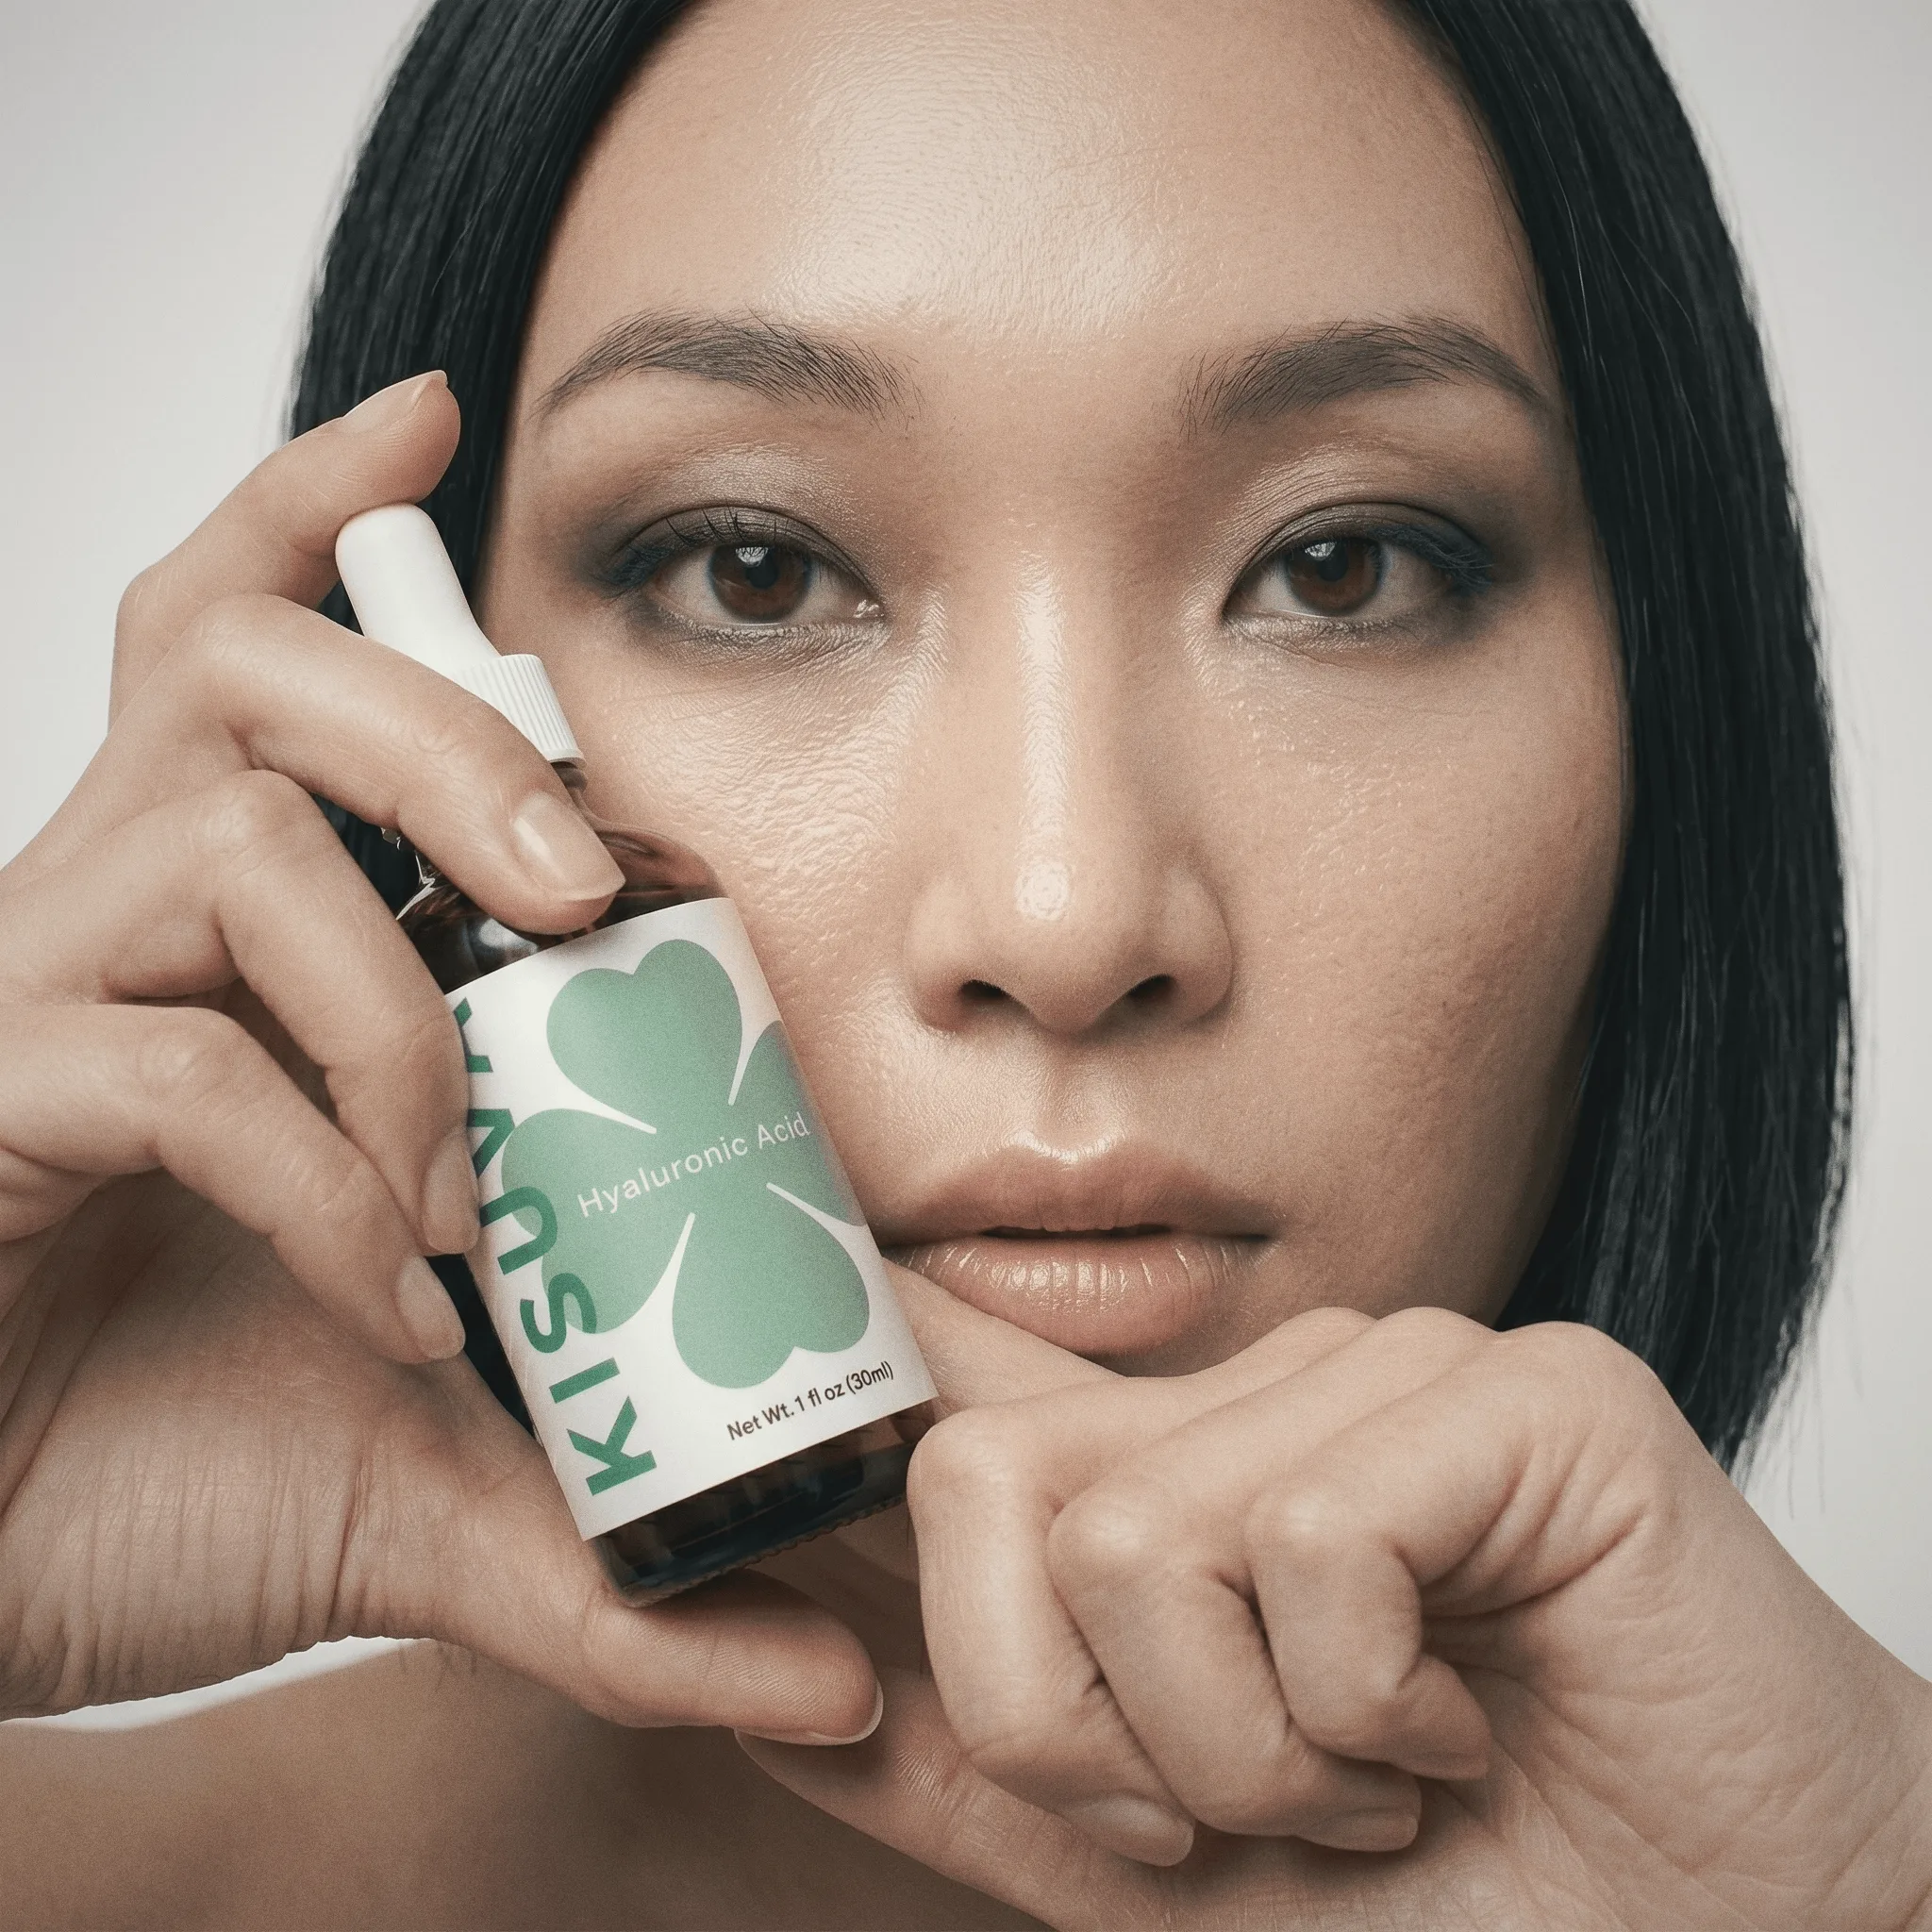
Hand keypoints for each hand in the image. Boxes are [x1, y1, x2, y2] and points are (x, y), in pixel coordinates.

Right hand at [0, 374, 878, 1743]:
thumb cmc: (192, 1462)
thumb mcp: (455, 1475)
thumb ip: (637, 1547)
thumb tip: (851, 1675)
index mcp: (238, 919)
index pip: (246, 631)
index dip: (317, 503)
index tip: (436, 412)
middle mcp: (130, 908)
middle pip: (247, 662)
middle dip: (443, 738)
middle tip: (580, 884)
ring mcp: (42, 994)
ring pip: (227, 841)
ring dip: (401, 1013)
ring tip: (475, 1193)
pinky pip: (173, 1064)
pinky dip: (319, 1175)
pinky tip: (387, 1305)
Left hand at [746, 1272, 1931, 1928]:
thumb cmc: (1459, 1903)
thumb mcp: (1172, 1874)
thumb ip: (993, 1781)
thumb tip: (794, 1705)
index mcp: (1173, 1469)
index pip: (955, 1393)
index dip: (826, 1392)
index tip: (701, 1439)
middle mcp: (1260, 1385)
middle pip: (981, 1483)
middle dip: (1063, 1727)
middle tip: (1224, 1814)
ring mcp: (1387, 1367)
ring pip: (1139, 1538)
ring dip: (1245, 1757)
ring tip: (1379, 1773)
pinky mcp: (1518, 1391)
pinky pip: (1307, 1547)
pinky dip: (1363, 1711)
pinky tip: (1466, 1724)